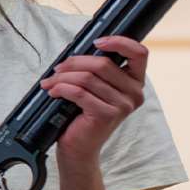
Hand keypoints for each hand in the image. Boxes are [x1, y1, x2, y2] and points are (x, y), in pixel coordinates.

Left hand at [44, 36, 147, 162]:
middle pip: (103, 63)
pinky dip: (61, 89)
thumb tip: (77, 52)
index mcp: (134, 82)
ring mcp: (123, 105)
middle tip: (57, 69)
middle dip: (74, 63)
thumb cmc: (83, 115)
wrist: (79, 147)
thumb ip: (95, 70)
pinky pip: (79, 93)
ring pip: (87, 78)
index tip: (96, 41)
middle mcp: (134, 93)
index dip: (119, 42)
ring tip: (50, 82)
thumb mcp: (94, 88)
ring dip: (63, 77)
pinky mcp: (107, 115)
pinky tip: (53, 92)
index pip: (139, 53)